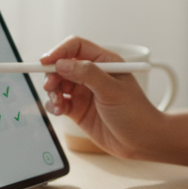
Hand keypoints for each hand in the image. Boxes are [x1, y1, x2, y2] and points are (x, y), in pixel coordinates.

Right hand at [40, 36, 164, 159]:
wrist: (142, 141)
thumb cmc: (135, 113)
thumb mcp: (112, 90)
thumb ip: (87, 75)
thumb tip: (62, 64)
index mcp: (105, 62)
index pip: (76, 47)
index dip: (59, 51)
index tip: (45, 62)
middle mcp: (93, 75)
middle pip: (62, 65)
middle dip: (52, 74)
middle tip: (50, 87)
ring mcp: (85, 92)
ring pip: (58, 84)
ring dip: (52, 92)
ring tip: (58, 104)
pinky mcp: (79, 109)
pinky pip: (59, 102)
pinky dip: (54, 105)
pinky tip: (58, 111)